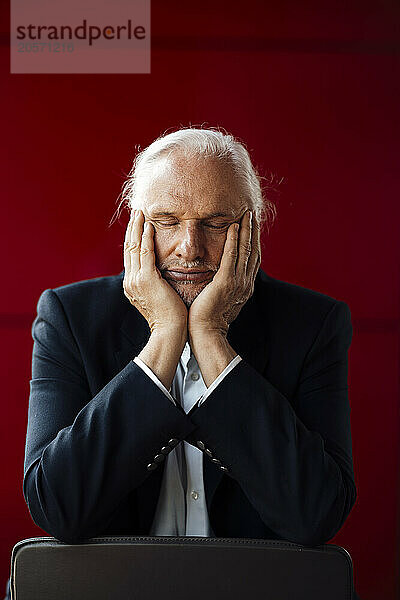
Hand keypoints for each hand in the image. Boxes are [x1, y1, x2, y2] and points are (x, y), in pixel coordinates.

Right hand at [123, 210, 187, 333]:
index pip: (131, 256)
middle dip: (132, 228)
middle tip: (136, 212)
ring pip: (133, 247)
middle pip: (128, 248)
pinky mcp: (146, 279)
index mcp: (132, 285)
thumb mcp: (158, 297)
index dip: (133, 238)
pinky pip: (144, 253)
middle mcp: (130, 281)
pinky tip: (149, 226)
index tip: (137, 224)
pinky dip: (145, 238)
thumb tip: (160, 275)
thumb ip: (156, 283)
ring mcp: (136, 280)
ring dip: (137, 228)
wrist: (170, 332)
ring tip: (140, 213)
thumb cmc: (170, 317)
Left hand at [188, 209, 260, 337]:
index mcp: (244, 287)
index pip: (252, 259)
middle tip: (252, 214)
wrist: (205, 333)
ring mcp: (237, 282)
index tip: (251, 226)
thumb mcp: (220, 300)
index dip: (253, 241)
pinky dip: (234, 241)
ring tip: (246, 215)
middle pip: (253, 251)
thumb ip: (223, 287)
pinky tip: (233, 227)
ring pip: (245, 251)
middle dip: (253, 231)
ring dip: (246, 231)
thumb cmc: (207, 319)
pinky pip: (231, 257)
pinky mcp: (226, 282)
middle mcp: (245, 283)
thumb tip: (219, 280)